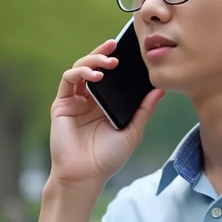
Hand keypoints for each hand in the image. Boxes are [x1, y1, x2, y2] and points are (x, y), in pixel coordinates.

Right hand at [48, 39, 164, 189]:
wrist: (86, 175)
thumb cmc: (108, 158)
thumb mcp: (133, 131)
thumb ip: (144, 110)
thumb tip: (160, 90)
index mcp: (105, 104)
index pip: (111, 76)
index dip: (117, 60)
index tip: (131, 50)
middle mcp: (89, 99)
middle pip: (93, 66)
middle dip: (103, 52)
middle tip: (116, 46)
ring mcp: (74, 100)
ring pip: (80, 68)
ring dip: (92, 60)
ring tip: (108, 62)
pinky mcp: (62, 104)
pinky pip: (68, 80)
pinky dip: (80, 72)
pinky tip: (94, 75)